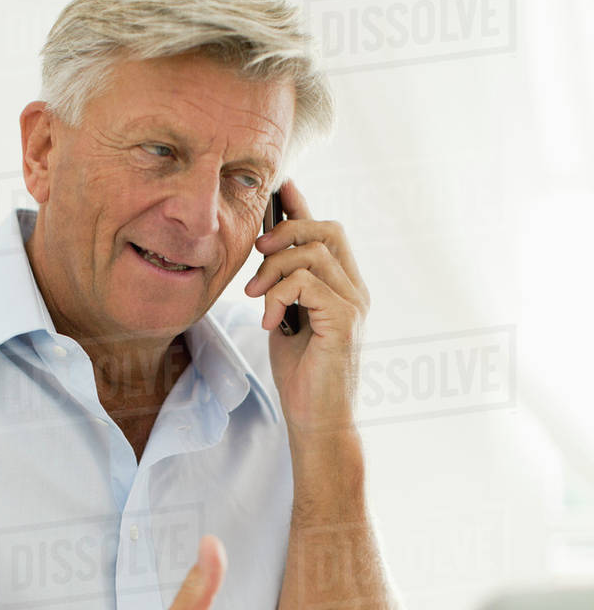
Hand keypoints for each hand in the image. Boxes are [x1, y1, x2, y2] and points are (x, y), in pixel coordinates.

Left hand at [244, 180, 369, 434]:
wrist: (317, 422)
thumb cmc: (302, 378)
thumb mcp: (285, 322)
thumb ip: (283, 289)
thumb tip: (265, 256)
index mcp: (343, 287)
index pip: (326, 231)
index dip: (301, 206)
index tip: (279, 187)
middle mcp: (355, 290)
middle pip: (327, 228)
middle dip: (285, 231)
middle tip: (256, 255)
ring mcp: (353, 304)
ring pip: (313, 252)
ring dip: (273, 269)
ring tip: (254, 299)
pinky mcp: (344, 321)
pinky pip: (307, 282)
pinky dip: (279, 295)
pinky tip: (268, 320)